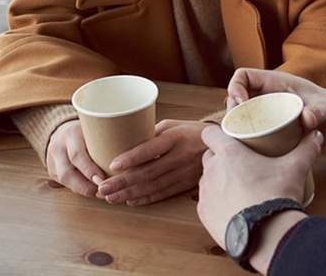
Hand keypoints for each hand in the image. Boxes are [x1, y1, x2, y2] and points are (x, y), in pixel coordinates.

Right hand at [46, 120, 106, 197]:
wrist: (62, 130)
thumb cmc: (88, 130)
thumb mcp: (97, 128)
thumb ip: (110, 137)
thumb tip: (133, 150)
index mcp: (71, 134)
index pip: (77, 155)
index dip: (90, 170)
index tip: (103, 180)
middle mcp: (58, 147)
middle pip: (67, 172)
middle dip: (86, 185)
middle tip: (104, 191)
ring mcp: (52, 160)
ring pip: (63, 181)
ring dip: (83, 190)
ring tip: (101, 194)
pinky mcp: (51, 171)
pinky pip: (63, 184)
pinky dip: (79, 189)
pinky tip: (93, 192)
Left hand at [97, 119, 211, 205]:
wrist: (223, 143)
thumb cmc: (192, 131)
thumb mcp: (174, 125)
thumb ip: (152, 134)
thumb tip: (126, 143)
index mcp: (176, 138)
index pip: (150, 149)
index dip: (131, 158)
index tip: (112, 165)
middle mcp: (180, 156)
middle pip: (148, 172)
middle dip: (123, 182)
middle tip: (102, 188)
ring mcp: (185, 172)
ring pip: (153, 186)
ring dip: (130, 193)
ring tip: (110, 197)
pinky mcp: (187, 183)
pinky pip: (164, 193)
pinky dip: (146, 199)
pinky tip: (131, 201)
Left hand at [197, 126, 321, 270]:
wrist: (267, 235)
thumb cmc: (277, 195)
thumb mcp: (295, 168)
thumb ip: (306, 148)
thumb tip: (316, 135)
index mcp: (228, 153)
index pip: (210, 134)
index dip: (217, 134)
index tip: (229, 138)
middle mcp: (212, 171)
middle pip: (210, 156)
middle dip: (221, 157)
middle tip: (240, 163)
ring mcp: (206, 194)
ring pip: (207, 179)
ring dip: (218, 179)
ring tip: (237, 186)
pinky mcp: (204, 215)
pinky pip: (207, 202)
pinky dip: (216, 202)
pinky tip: (232, 205)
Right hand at [227, 68, 325, 142]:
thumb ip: (317, 112)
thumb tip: (306, 119)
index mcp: (275, 82)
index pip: (244, 76)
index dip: (235, 87)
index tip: (240, 104)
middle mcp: (266, 95)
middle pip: (236, 97)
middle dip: (232, 111)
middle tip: (237, 128)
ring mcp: (266, 110)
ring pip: (241, 114)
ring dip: (236, 125)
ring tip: (240, 140)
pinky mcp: (269, 125)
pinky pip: (250, 128)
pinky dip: (245, 136)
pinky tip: (247, 150)